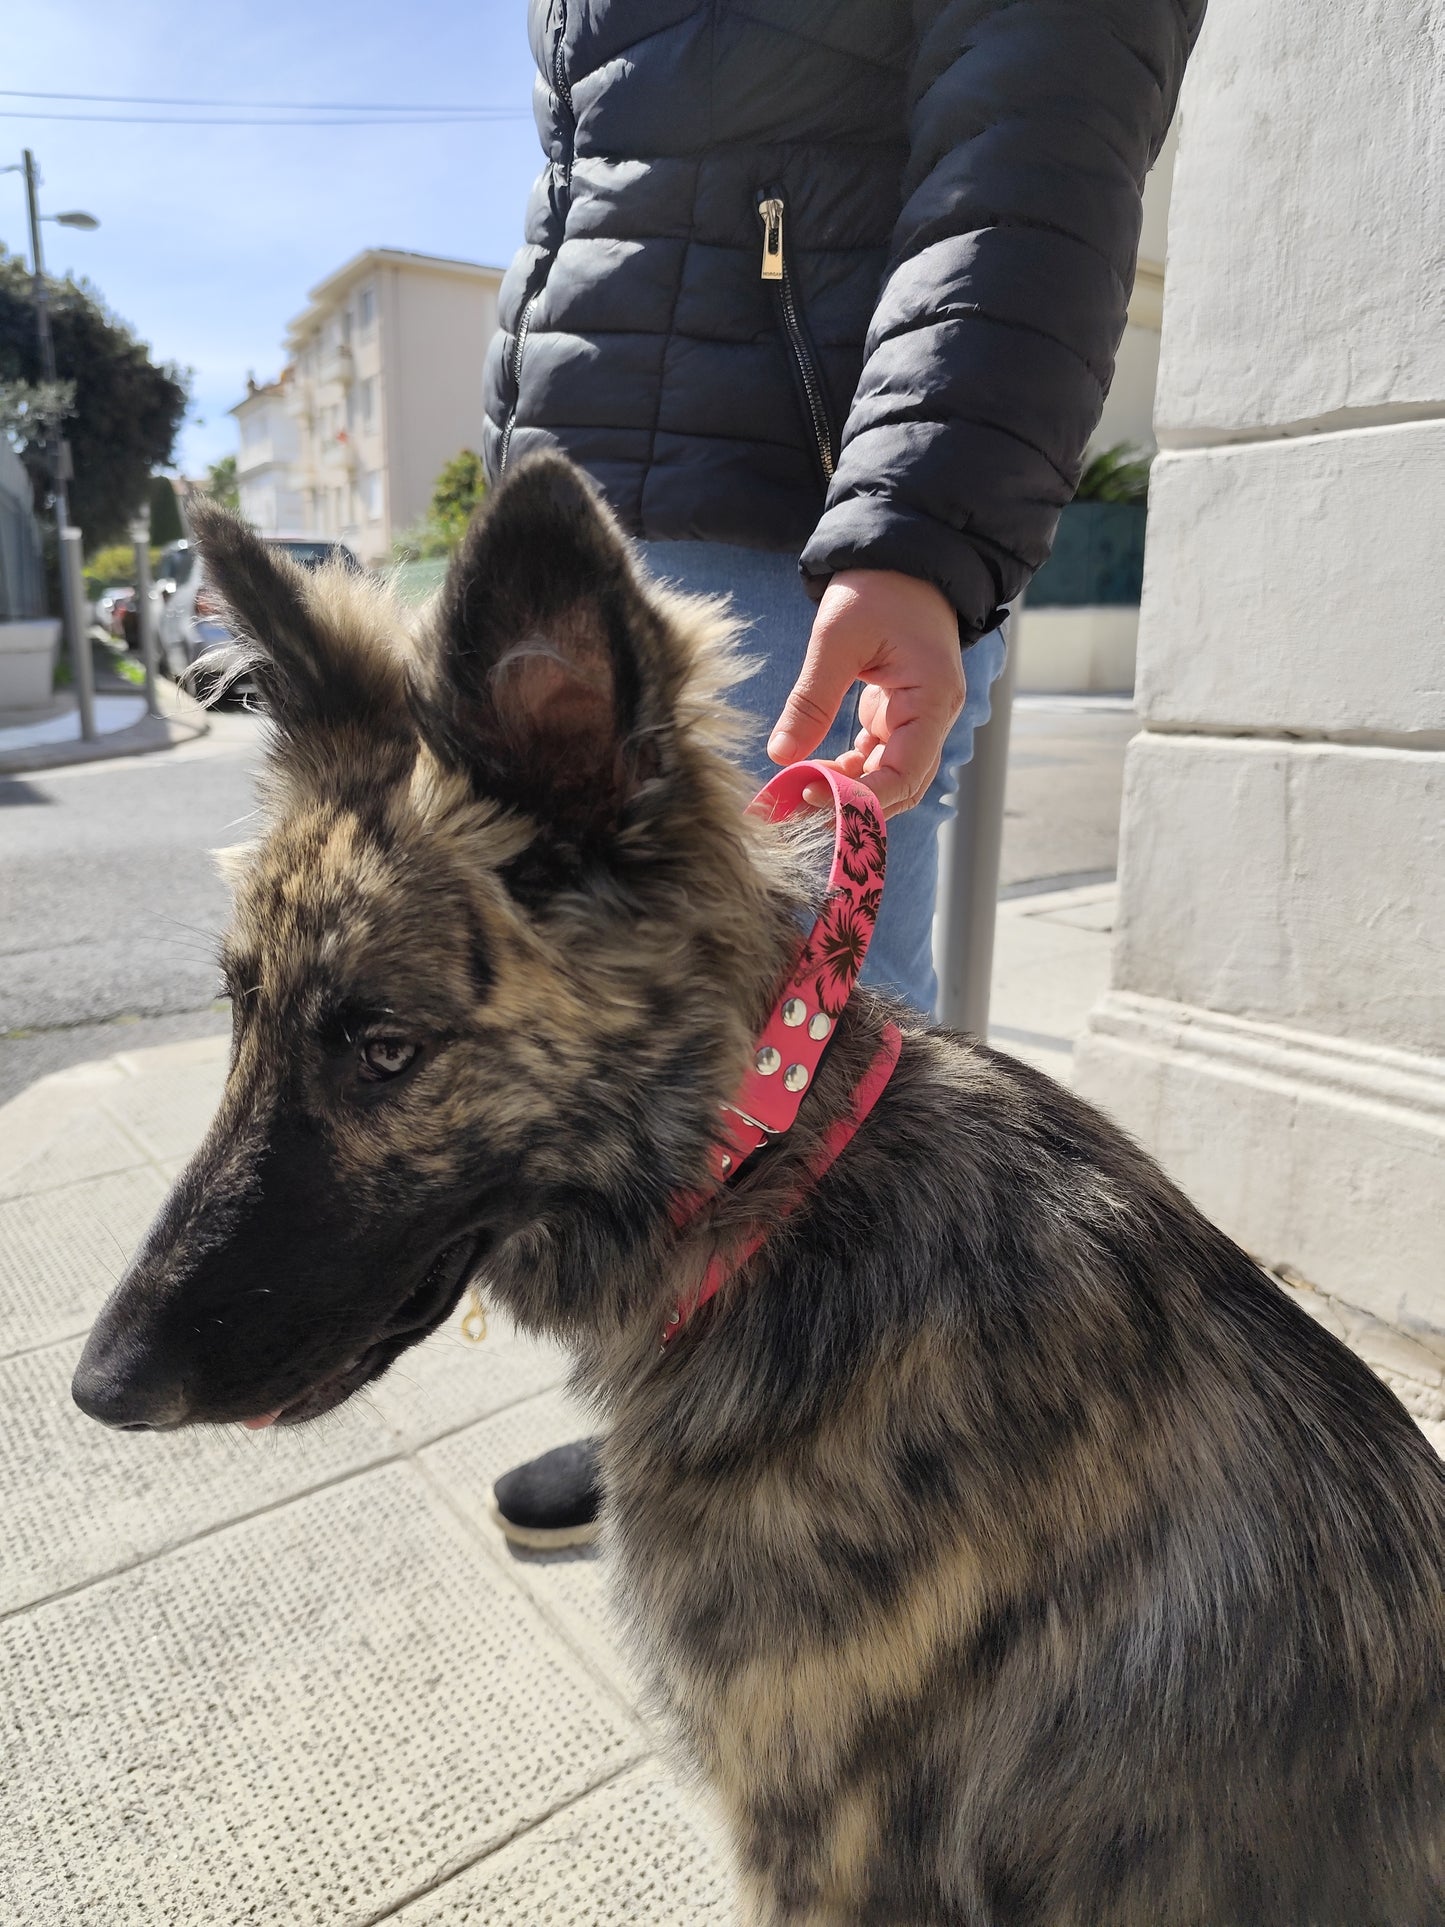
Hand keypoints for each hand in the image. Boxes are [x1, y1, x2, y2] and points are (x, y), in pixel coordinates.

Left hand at [767, 569, 964, 817]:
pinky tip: (816, 769)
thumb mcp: (836, 637)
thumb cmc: (878, 587)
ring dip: (850, 788)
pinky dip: (851, 770)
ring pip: (892, 776)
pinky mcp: (899, 713)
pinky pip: (881, 758)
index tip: (811, 792)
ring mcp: (918, 716)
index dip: (861, 795)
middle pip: (903, 786)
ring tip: (801, 788)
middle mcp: (934, 716)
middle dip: (854, 801)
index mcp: (933, 698)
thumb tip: (781, 755)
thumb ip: (811, 699)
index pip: (905, 774)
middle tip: (799, 805)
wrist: (902, 556)